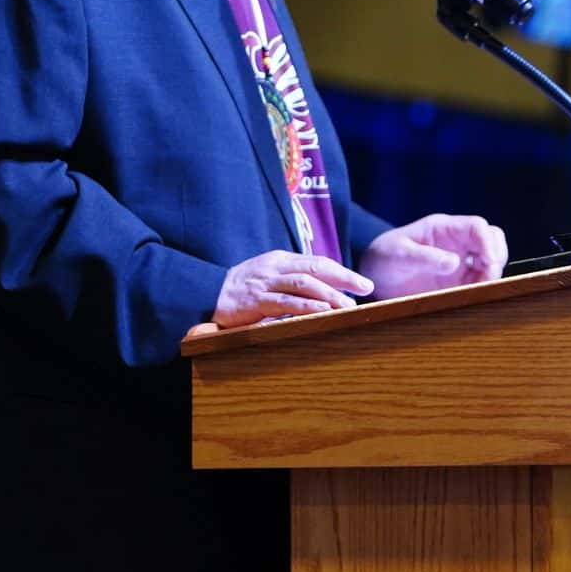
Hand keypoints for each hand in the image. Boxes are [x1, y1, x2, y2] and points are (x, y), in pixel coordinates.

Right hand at [206, 251, 373, 331]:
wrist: (204, 293)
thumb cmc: (241, 289)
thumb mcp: (268, 278)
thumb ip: (291, 282)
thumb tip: (324, 294)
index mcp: (280, 259)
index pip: (318, 262)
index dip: (342, 272)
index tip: (363, 284)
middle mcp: (275, 267)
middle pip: (316, 268)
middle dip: (344, 278)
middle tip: (366, 289)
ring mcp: (265, 283)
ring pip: (305, 284)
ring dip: (330, 295)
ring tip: (348, 306)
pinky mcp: (256, 301)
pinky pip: (286, 302)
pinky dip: (307, 306)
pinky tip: (323, 312)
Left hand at [358, 214, 507, 300]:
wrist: (373, 275)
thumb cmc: (383, 257)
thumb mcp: (399, 255)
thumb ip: (425, 257)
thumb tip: (455, 262)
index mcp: (443, 229)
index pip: (477, 226)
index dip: (488, 241)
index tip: (488, 261)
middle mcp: (456, 243)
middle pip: (492, 240)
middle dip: (496, 257)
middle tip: (487, 278)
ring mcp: (460, 262)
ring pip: (491, 260)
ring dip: (492, 275)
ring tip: (480, 291)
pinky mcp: (458, 281)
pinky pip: (480, 281)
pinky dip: (484, 289)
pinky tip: (474, 298)